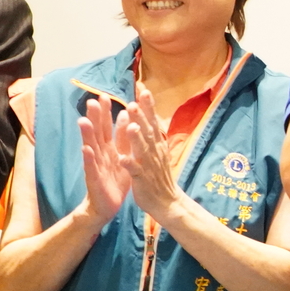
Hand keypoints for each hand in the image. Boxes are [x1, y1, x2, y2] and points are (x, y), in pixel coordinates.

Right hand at [76, 94, 131, 223]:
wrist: (107, 205)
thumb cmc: (115, 179)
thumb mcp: (123, 155)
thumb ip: (122, 136)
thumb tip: (125, 114)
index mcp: (109, 148)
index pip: (106, 127)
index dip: (106, 113)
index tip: (105, 96)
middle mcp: (100, 154)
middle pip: (97, 133)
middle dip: (95, 117)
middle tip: (92, 100)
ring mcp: (95, 165)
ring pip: (91, 147)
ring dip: (87, 135)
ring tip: (83, 121)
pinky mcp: (94, 179)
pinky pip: (91, 168)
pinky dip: (88, 158)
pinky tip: (86, 149)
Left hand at [115, 84, 183, 223]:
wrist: (168, 203)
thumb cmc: (159, 176)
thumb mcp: (159, 152)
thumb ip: (153, 135)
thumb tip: (152, 116)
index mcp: (156, 144)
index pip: (153, 121)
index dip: (148, 105)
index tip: (142, 88)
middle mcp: (154, 152)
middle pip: (148, 131)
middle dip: (142, 116)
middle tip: (135, 100)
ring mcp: (149, 165)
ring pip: (142, 149)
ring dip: (136, 137)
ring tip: (130, 124)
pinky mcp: (142, 180)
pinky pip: (135, 171)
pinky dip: (129, 163)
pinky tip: (121, 157)